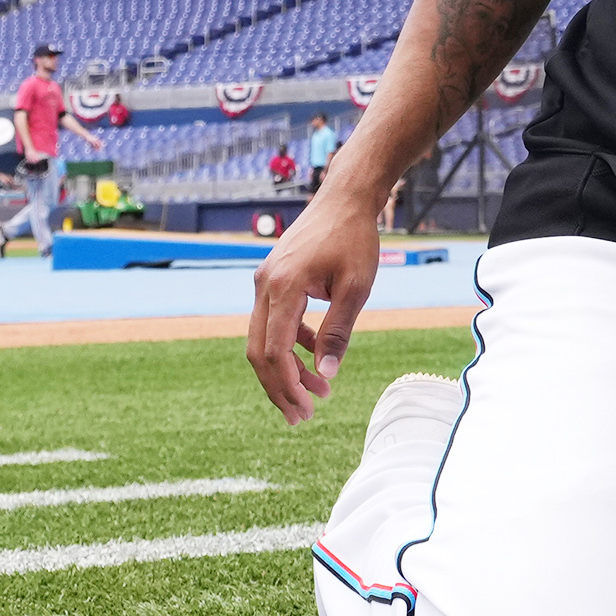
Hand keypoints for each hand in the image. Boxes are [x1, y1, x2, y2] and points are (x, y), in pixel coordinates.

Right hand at [245, 184, 383, 422]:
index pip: (275, 351)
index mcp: (284, 287)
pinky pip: (273, 322)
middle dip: (279, 387)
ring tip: (318, 392)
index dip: (287, 386)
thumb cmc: (354, 239)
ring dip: (286, 368)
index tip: (306, 410)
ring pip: (263, 339)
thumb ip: (338, 332)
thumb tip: (326, 374)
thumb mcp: (355, 289)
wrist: (345, 198)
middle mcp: (265, 285)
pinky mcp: (273, 279)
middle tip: (301, 417)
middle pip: (259, 351)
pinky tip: (316, 356)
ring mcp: (265, 281)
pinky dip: (291, 344)